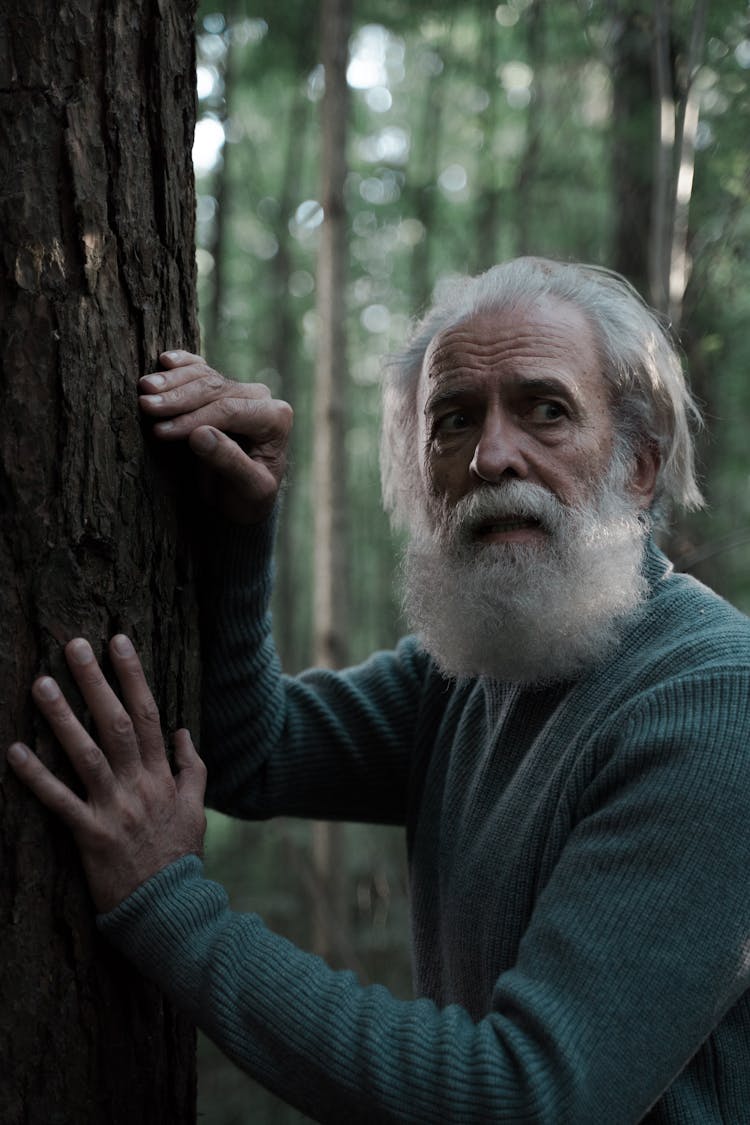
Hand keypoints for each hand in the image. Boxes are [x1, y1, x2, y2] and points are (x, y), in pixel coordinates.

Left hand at [6, 635, 206, 913]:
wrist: (170, 908)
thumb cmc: (179, 856)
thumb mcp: (197, 808)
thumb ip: (190, 767)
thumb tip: (181, 730)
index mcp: (162, 775)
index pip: (148, 714)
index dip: (132, 676)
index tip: (117, 642)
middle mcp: (139, 785)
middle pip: (117, 723)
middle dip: (96, 681)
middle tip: (74, 645)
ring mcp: (114, 809)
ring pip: (87, 754)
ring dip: (63, 717)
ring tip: (41, 684)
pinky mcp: (90, 835)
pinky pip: (59, 801)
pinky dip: (36, 776)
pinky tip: (14, 751)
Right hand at [139, 350, 292, 523]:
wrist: (242, 497)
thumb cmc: (247, 497)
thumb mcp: (248, 489)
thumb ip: (229, 462)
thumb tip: (200, 434)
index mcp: (275, 419)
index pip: (229, 410)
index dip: (193, 418)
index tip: (160, 431)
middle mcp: (261, 398)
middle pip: (214, 389)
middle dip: (177, 398)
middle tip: (145, 404)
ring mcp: (240, 390)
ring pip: (204, 376)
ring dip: (172, 381)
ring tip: (144, 388)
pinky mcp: (221, 388)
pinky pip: (200, 370)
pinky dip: (181, 365)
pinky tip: (164, 361)